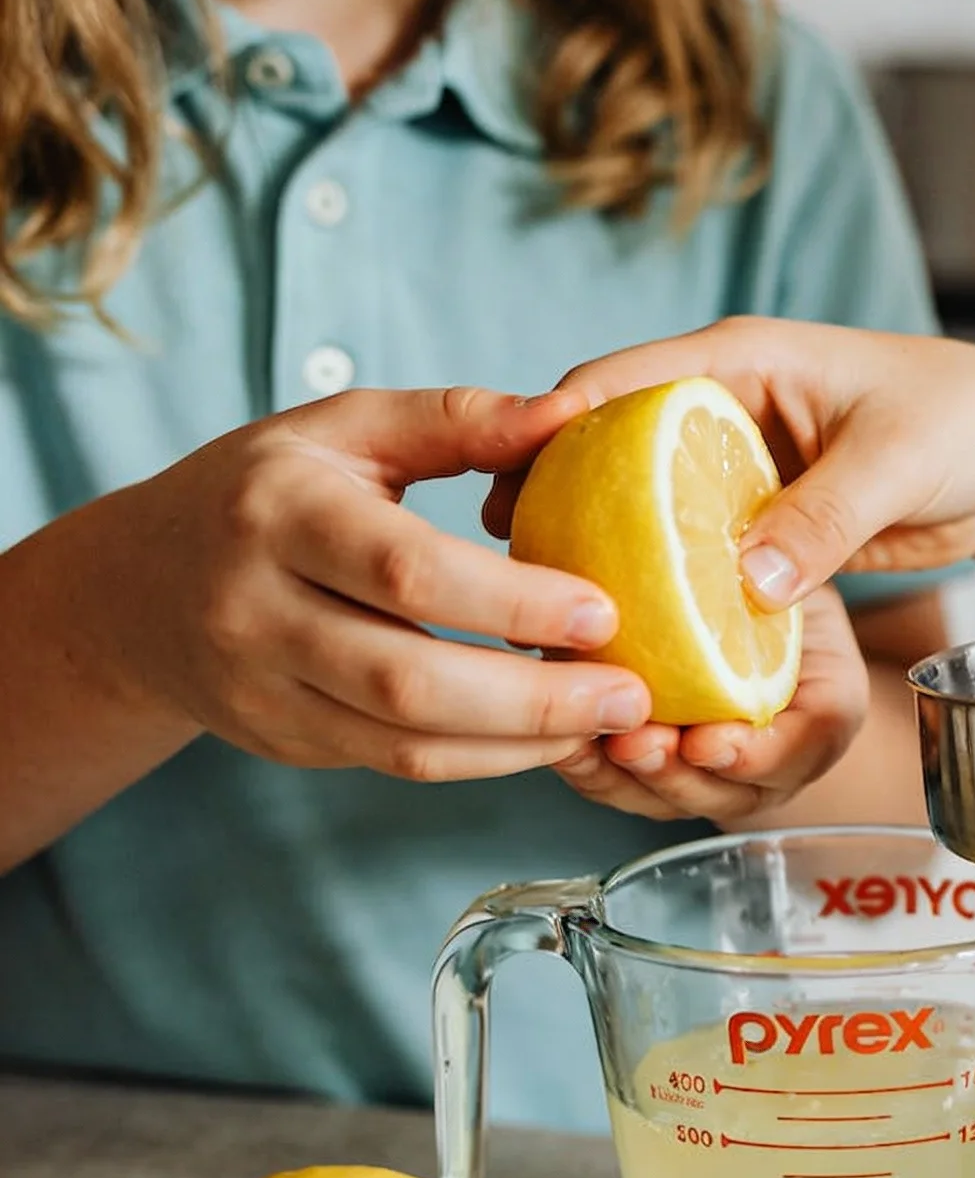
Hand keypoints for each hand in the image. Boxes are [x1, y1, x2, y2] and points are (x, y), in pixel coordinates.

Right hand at [98, 387, 652, 780]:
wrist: (137, 588)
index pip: (406, 571)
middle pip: (408, 679)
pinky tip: (551, 737)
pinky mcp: (283, 742)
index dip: (514, 602)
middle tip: (634, 692)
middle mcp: (256, 609)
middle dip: (534, 697)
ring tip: (611, 721)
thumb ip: (456, 420)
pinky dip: (485, 760)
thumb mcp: (343, 431)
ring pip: (405, 743)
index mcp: (277, 513)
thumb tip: (573, 412)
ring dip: (522, 743)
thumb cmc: (265, 490)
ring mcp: (262, 689)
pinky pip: (397, 765)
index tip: (607, 610)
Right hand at [483, 317, 974, 607]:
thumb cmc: (965, 425)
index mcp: (742, 361)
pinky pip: (690, 555)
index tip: (499, 483)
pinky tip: (629, 640)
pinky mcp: (757, 521)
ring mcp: (736, 469)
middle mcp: (725, 408)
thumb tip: (750, 583)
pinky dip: (661, 592)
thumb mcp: (897, 463)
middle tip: (507, 570)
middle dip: (554, 503)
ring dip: (601, 557)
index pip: (620, 382)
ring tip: (548, 616)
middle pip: (608, 451)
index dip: (552, 428)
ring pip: (641, 511)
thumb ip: (825, 517)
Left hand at [546, 582, 874, 822]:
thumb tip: (752, 554)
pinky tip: (555, 736)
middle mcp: (774, 761)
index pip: (807, 746)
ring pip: (666, 799)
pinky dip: (585, 766)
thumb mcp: (804, 559)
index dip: (754, 754)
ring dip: (621, 778)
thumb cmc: (781, 580)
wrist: (750, 602)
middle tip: (635, 743)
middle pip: (726, 792)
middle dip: (674, 774)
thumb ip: (794, 560)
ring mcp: (714, 777)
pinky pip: (618, 786)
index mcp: (825, 711)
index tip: (706, 741)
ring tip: (583, 737)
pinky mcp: (658, 773)